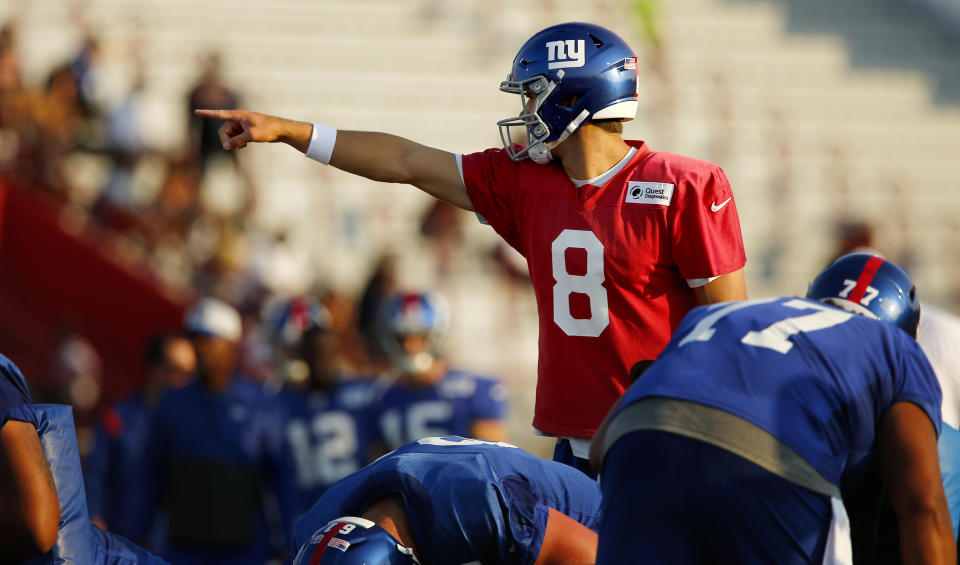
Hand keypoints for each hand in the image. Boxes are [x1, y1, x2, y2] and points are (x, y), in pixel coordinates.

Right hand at [193, 109, 311, 151]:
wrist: (281, 130)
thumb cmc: (268, 129)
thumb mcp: (251, 136)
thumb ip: (237, 140)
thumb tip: (227, 146)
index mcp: (238, 115)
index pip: (219, 114)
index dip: (207, 114)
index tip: (196, 112)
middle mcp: (238, 119)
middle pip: (224, 130)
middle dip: (226, 140)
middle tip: (232, 148)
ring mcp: (242, 125)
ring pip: (230, 135)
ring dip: (233, 142)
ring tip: (242, 146)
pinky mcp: (246, 130)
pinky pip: (236, 137)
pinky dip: (238, 142)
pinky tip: (244, 146)